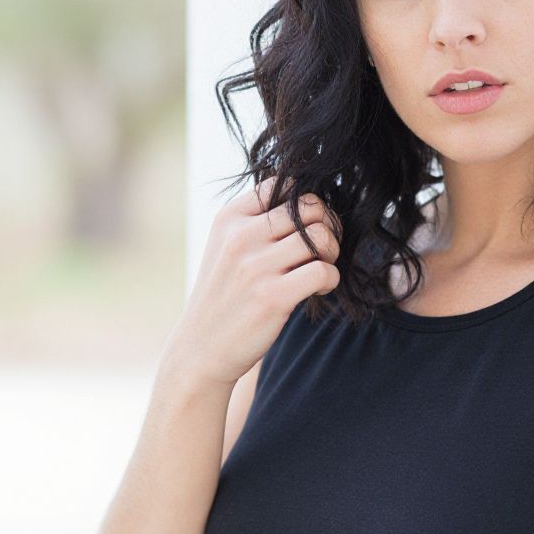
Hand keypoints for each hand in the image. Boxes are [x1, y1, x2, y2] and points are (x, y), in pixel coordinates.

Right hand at [159, 175, 341, 386]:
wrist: (200, 349)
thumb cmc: (225, 296)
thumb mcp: (226, 248)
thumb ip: (257, 222)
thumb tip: (310, 202)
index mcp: (229, 218)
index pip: (283, 184)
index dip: (306, 203)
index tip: (307, 227)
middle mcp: (241, 237)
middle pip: (311, 207)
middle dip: (327, 226)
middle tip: (322, 250)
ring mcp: (256, 267)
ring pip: (321, 236)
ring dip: (332, 253)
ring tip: (320, 268)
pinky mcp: (273, 297)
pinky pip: (324, 271)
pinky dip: (331, 279)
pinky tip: (318, 289)